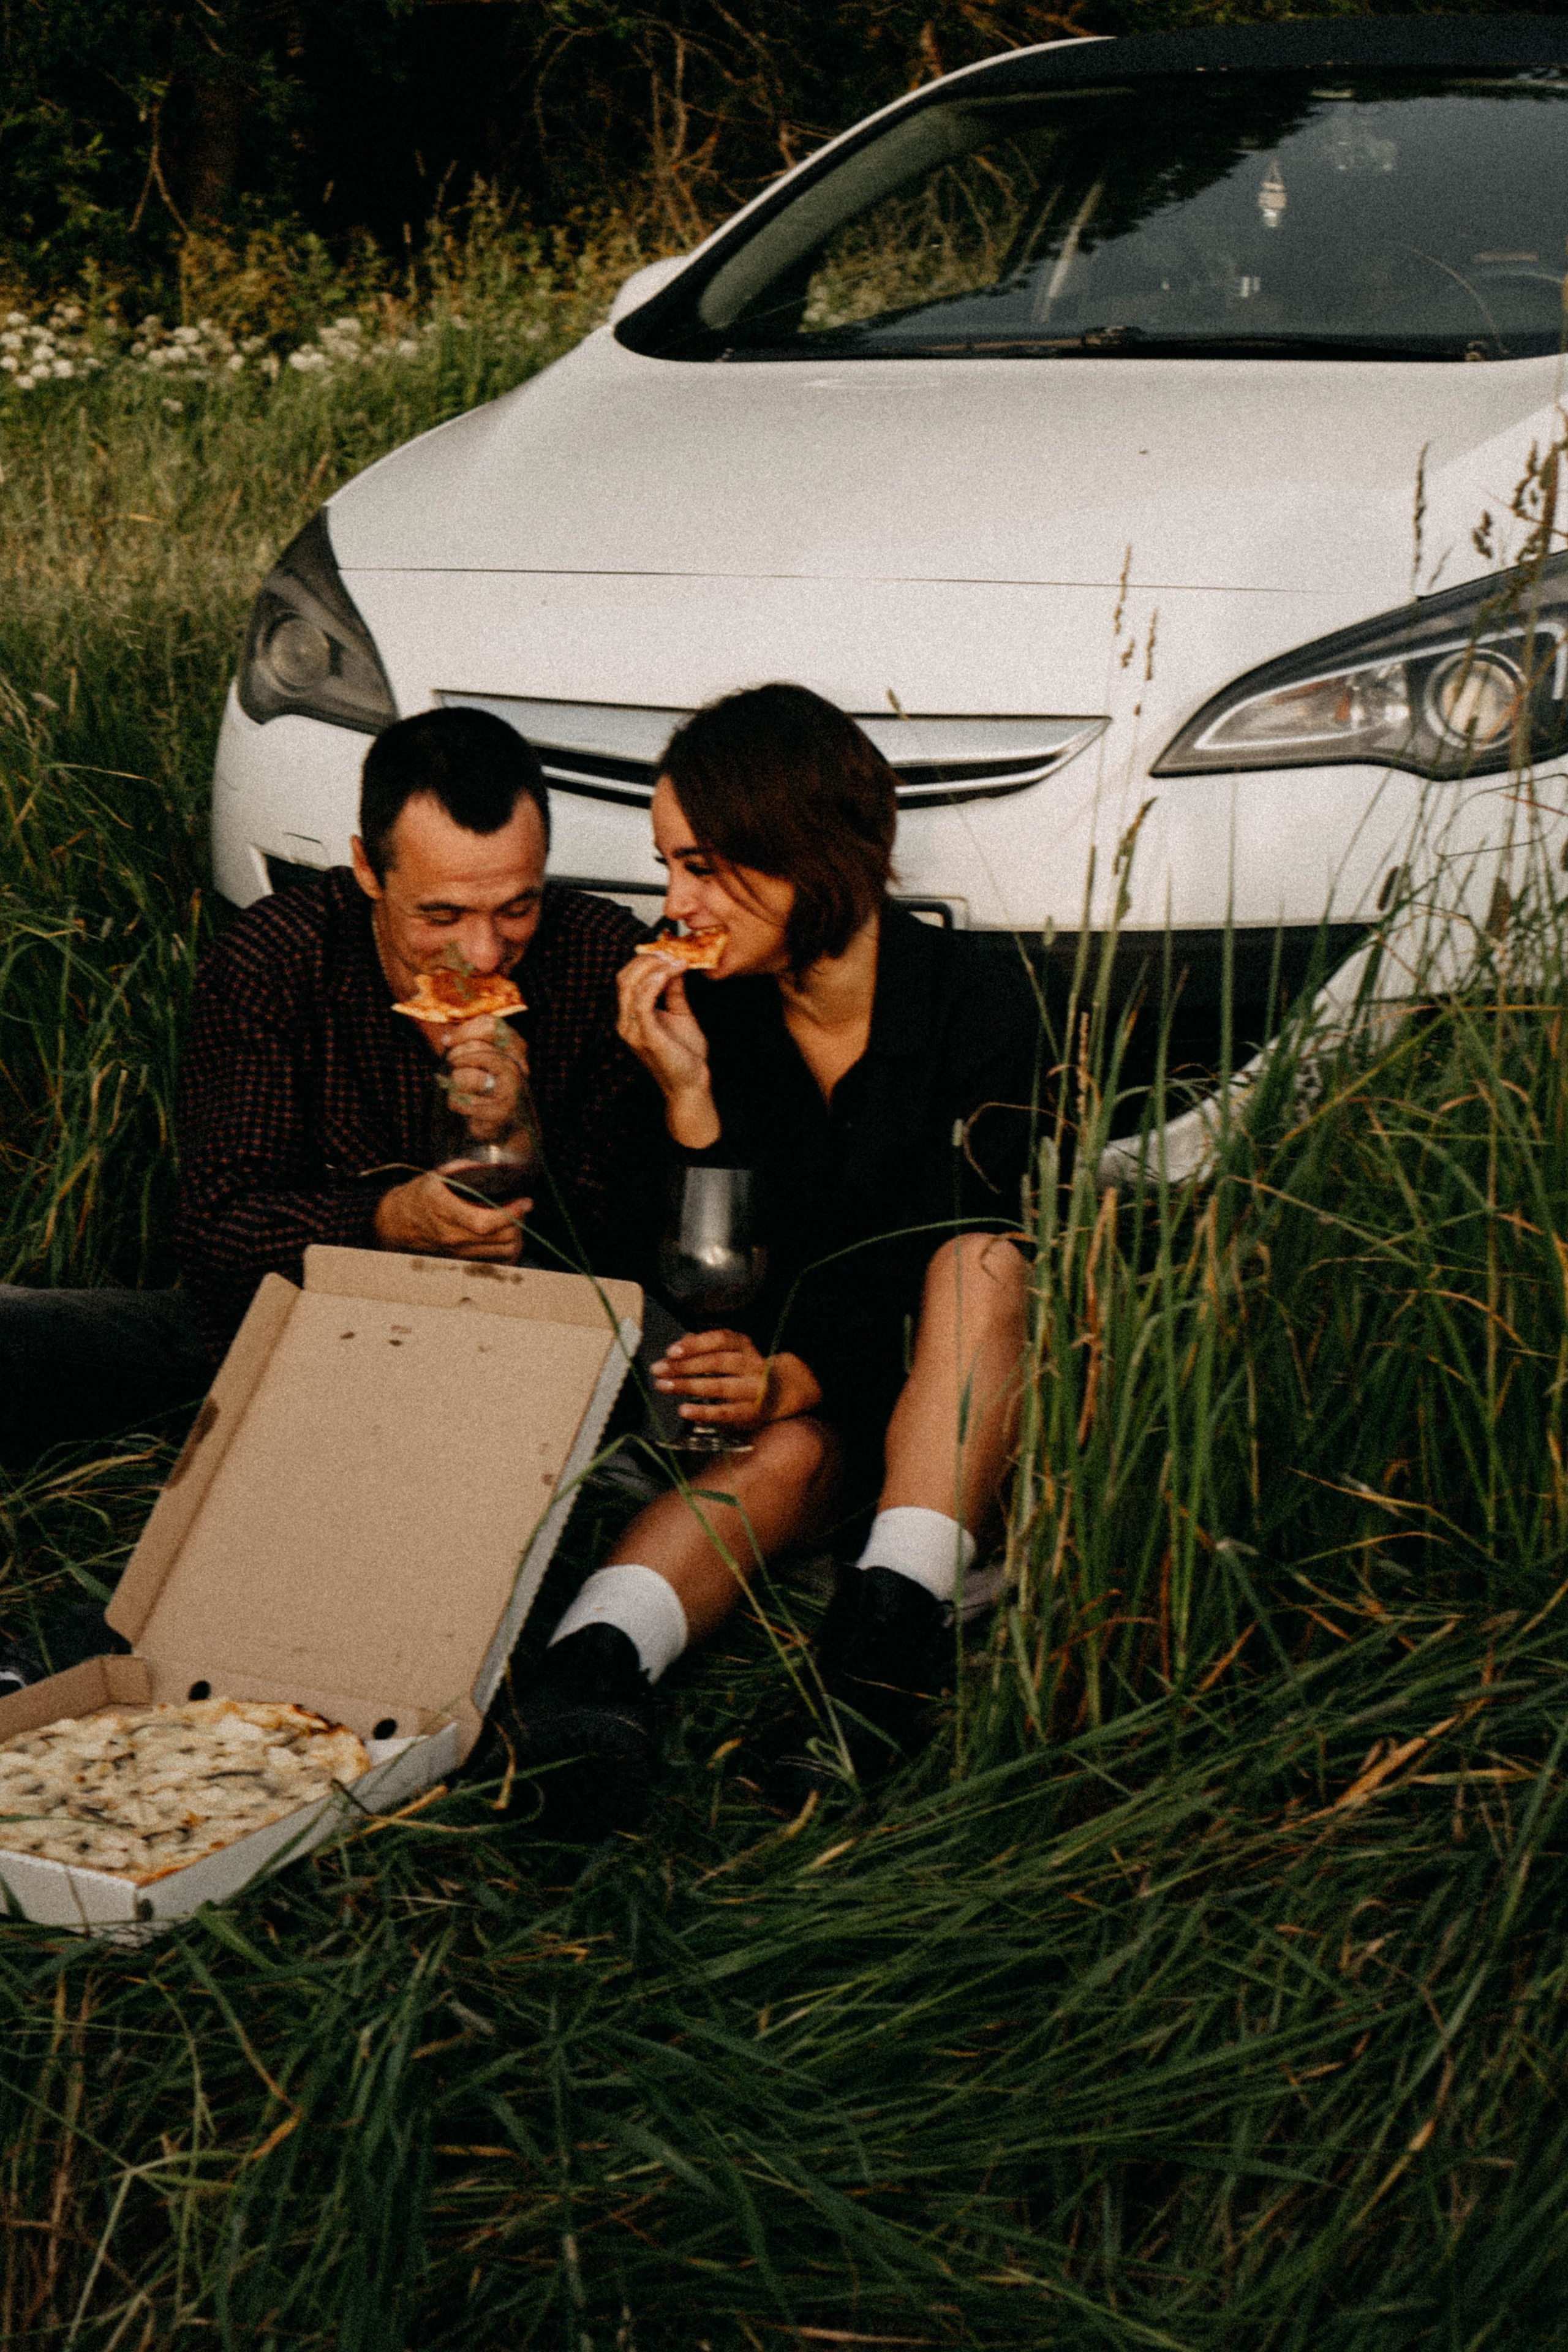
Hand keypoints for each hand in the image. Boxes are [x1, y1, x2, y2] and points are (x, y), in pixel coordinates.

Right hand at [373, 1171, 528, 1261]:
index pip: (485, 1222)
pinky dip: (508, 1250)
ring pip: (503, 1252)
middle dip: (518, 1221)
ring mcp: (458, 1251)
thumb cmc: (420, 1195)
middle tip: (521, 1206)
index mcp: (444, 1210)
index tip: (525, 1202)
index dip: (510, 1214)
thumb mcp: (439, 1174)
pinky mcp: (463, 1259)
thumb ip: (466, 1169)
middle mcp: (452, 1235)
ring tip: (515, 1220)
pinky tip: (506, 1234)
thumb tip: (493, 1168)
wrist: (398, 1221)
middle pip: (500, 1238)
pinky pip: (497, 1261)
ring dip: (516, 1236)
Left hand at [442, 1019, 529, 1142]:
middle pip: (478, 1049)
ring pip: (469, 1077)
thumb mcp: (478, 1054)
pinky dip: (456, 1103)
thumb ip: (466, 1040)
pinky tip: (464, 1106)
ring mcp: (511, 1091)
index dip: (463, 1032)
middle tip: (451, 1063)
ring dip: (455, 1082)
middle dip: (456, 1056)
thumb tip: (446, 1039)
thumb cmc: (484, 1082)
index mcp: (515, 1046)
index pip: (491, 1026)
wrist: (501, 1122)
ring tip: (460, 1087)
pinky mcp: (501, 1113)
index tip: (448, 1042)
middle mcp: (518, 1067)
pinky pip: (463, 1102)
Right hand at [616, 956, 718, 1147]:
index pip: (627, 979)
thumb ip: (674, 991)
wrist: (691, 1084)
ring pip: (632, 985)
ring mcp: (632, 1029)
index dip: (645, 960)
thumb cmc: (684, 1055)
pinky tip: (672, 972)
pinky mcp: (645, 1035)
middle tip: (671, 951)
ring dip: (655, 967)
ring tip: (676, 959)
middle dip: (648, 959)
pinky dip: (657, 981)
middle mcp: (626, 1022)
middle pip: (625, 978)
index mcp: (631, 1016)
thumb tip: (675, 965)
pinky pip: (643, 1001)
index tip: (668, 949)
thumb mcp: (680, 1013)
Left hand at [652, 1333, 821, 1430]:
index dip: (695, 1344)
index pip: (720, 1340)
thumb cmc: (746, 1370)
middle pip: (716, 1362)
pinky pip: (726, 1413)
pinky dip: (703, 1412)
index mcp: (745, 1346)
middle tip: (658, 1370)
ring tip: (664, 1386)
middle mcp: (752, 1365)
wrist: (783, 1392)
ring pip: (720, 1386)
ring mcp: (754, 1390)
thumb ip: (706, 1346)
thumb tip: (680, 1343)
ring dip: (688, 1386)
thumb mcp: (731, 1351)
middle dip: (683, 1366)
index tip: (671, 1351)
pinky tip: (684, 1410)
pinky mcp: (752, 1413)